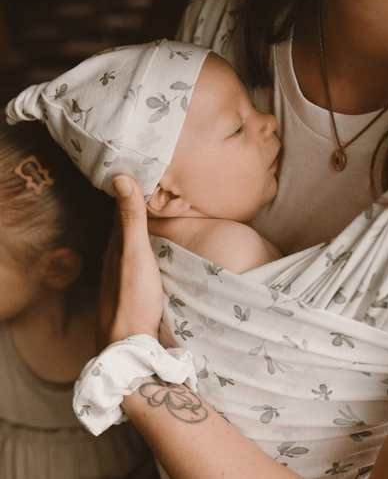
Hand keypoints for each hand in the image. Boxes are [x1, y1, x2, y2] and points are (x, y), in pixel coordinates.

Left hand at [96, 175, 162, 350]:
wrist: (127, 345)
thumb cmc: (132, 297)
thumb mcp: (135, 254)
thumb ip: (131, 219)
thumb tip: (120, 176)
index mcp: (114, 243)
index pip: (119, 207)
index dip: (128, 186)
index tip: (138, 164)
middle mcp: (114, 255)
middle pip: (123, 222)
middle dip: (133, 201)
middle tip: (148, 178)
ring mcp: (121, 272)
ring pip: (128, 239)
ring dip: (137, 222)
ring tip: (152, 205)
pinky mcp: (130, 286)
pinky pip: (136, 255)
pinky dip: (142, 241)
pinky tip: (151, 244)